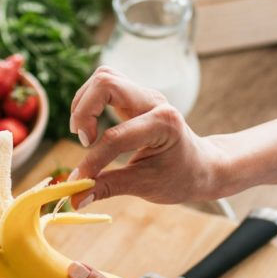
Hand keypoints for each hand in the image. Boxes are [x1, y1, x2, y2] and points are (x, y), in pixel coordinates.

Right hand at [67, 67, 228, 205]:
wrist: (201, 166)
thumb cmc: (180, 177)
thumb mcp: (145, 186)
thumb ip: (108, 188)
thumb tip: (75, 199)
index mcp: (164, 124)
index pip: (116, 136)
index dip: (93, 160)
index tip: (81, 179)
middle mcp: (154, 101)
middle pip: (106, 83)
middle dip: (84, 111)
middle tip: (85, 140)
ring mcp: (144, 95)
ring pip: (104, 77)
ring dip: (84, 103)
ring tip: (85, 134)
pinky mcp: (135, 96)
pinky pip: (106, 85)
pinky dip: (90, 101)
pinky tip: (91, 126)